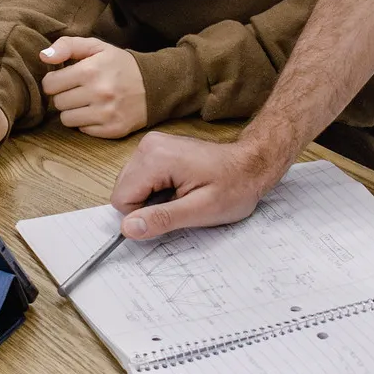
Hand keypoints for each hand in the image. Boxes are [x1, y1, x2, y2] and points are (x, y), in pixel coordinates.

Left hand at [40, 36, 146, 136]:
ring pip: (67, 119)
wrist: (155, 85)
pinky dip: (86, 123)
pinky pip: (83, 131)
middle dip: (64, 96)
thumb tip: (43, 57)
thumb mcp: (96, 47)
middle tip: (78, 90)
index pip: (50, 85)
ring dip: (73, 111)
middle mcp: (98, 93)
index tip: (64, 79)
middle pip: (58, 103)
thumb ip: (67, 46)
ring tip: (86, 101)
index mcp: (90, 71)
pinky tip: (98, 112)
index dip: (54, 81)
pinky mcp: (112, 130)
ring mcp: (106, 114)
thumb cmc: (120, 64)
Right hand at [109, 131, 287, 239]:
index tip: (173, 212)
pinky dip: (157, 188)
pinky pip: (142, 178)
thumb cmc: (233, 187)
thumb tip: (128, 228)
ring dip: (153, 197)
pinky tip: (180, 187)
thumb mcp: (200, 211)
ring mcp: (153, 145)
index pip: (122, 199)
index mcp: (155, 158)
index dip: (145, 215)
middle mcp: (149, 146)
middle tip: (181, 203)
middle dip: (148, 205)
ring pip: (131, 185)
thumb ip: (161, 219)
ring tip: (183, 194)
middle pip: (124, 190)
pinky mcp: (157, 149)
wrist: (251, 165)